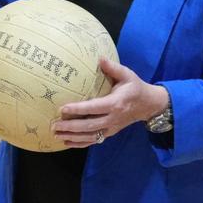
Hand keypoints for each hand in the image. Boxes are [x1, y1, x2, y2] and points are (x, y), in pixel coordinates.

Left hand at [51, 57, 167, 147]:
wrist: (149, 105)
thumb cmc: (135, 88)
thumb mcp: (127, 75)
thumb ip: (113, 67)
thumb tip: (99, 58)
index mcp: (116, 103)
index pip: (94, 108)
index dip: (79, 109)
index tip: (63, 109)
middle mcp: (113, 118)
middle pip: (90, 126)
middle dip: (71, 127)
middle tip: (54, 125)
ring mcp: (111, 128)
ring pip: (90, 136)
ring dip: (73, 136)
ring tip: (56, 134)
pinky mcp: (110, 133)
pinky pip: (94, 140)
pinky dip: (80, 143)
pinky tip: (67, 142)